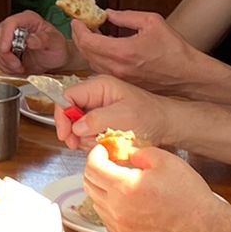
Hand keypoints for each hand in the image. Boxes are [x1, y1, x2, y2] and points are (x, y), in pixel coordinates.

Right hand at [0, 10, 72, 74]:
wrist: (54, 60)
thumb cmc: (57, 48)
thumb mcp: (55, 44)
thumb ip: (44, 40)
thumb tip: (30, 40)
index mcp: (28, 19)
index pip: (11, 22)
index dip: (5, 36)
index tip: (5, 50)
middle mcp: (16, 26)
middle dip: (4, 53)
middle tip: (16, 64)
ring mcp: (8, 37)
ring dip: (4, 61)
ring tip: (19, 68)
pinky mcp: (5, 49)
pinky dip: (3, 65)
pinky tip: (15, 69)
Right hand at [51, 76, 175, 152]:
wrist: (167, 125)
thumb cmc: (151, 117)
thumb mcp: (124, 117)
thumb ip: (97, 119)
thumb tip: (75, 127)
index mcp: (99, 86)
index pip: (67, 96)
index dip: (63, 115)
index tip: (66, 134)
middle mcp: (95, 95)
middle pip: (70, 112)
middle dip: (74, 131)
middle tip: (80, 144)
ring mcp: (98, 108)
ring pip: (77, 125)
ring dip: (85, 138)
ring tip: (101, 143)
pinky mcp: (102, 120)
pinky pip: (87, 132)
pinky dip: (92, 141)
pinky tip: (104, 144)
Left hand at [72, 9, 212, 95]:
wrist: (187, 75)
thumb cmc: (173, 49)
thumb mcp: (152, 22)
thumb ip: (126, 16)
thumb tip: (109, 14)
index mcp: (122, 51)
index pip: (88, 41)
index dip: (78, 29)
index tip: (77, 20)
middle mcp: (117, 68)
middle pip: (86, 53)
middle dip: (79, 37)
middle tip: (80, 26)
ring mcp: (120, 78)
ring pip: (91, 63)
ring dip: (87, 49)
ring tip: (90, 35)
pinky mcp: (124, 84)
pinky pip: (101, 71)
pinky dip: (96, 58)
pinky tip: (102, 49)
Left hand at [81, 140, 220, 231]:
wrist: (204, 230)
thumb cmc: (189, 197)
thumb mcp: (167, 161)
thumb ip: (141, 153)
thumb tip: (128, 154)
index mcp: (123, 187)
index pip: (92, 167)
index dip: (95, 154)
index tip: (103, 150)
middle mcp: (116, 210)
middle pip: (89, 184)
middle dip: (95, 169)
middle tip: (108, 162)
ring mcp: (120, 227)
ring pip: (96, 203)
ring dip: (102, 189)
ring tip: (119, 181)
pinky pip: (107, 219)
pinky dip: (110, 207)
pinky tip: (126, 200)